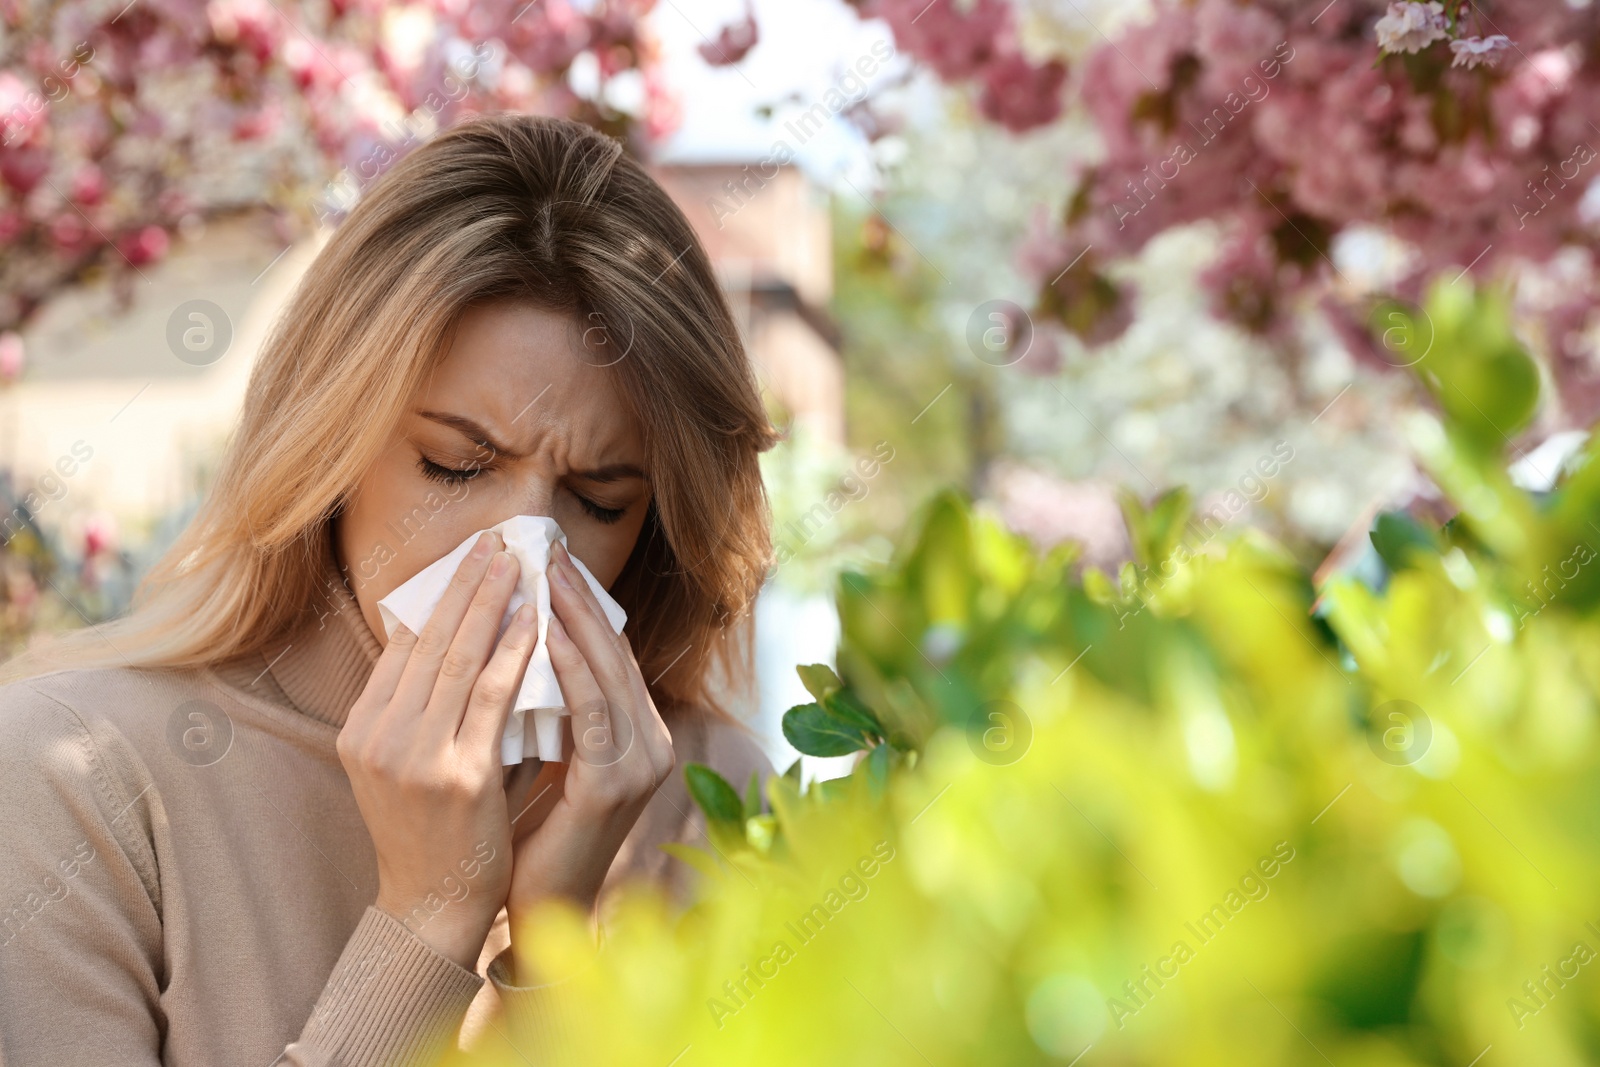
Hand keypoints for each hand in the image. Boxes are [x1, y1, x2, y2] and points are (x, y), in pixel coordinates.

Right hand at [337, 531, 538, 970]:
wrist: (432, 905)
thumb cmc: (433, 831)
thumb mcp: (406, 763)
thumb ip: (425, 709)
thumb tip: (460, 639)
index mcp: (360, 730)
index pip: (400, 648)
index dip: (436, 598)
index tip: (466, 559)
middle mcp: (378, 737)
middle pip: (426, 642)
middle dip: (463, 585)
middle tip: (494, 541)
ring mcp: (415, 756)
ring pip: (458, 660)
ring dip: (490, 603)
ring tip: (515, 563)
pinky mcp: (457, 774)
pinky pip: (491, 697)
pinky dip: (513, 652)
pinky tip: (531, 621)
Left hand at [504, 539, 675, 980]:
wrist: (535, 911)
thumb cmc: (529, 834)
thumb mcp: (543, 755)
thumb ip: (543, 706)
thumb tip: (507, 639)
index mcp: (637, 734)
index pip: (609, 653)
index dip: (581, 604)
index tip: (546, 559)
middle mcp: (651, 743)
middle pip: (614, 652)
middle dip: (578, 597)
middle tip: (544, 548)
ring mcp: (640, 763)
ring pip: (605, 671)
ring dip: (571, 618)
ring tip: (541, 574)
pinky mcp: (614, 783)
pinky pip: (591, 709)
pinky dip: (567, 665)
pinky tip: (540, 631)